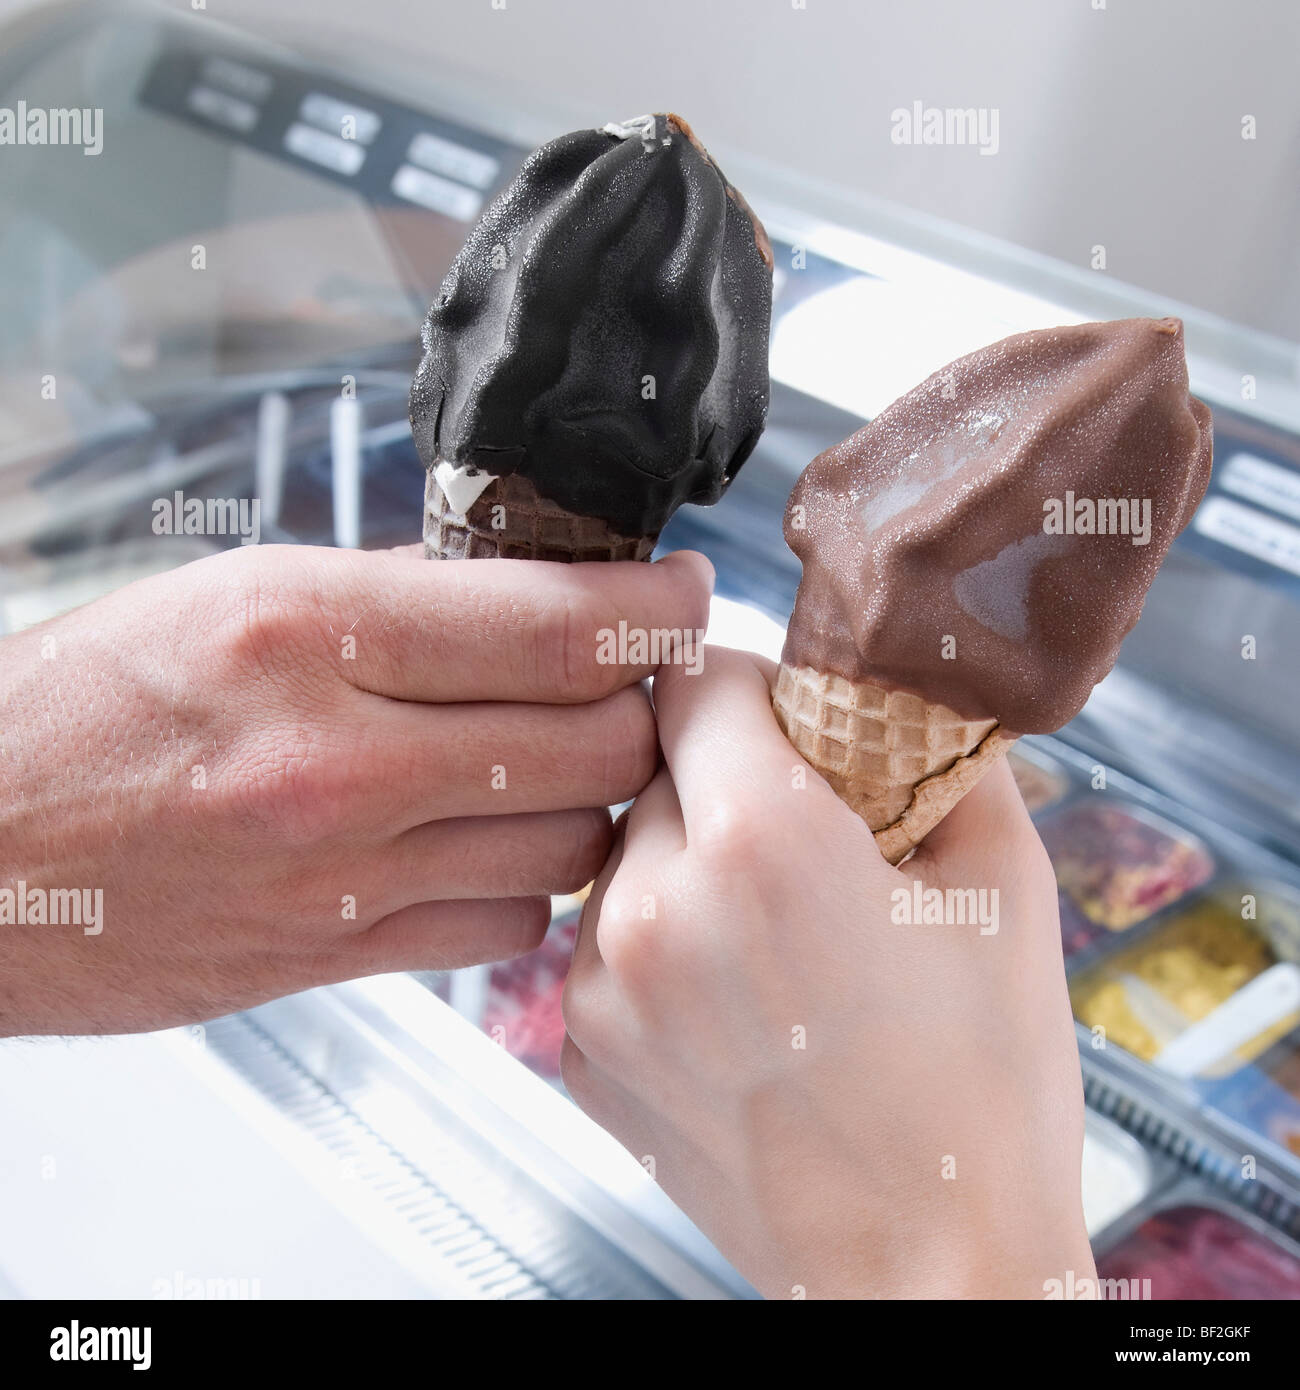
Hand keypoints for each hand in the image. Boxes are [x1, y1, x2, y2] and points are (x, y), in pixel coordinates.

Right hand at [0, 543, 711, 1034]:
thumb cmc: (86, 705)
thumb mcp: (232, 595)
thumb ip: (396, 598)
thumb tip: (531, 593)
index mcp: (310, 633)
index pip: (558, 629)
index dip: (656, 611)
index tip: (682, 596)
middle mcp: (337, 759)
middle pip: (594, 744)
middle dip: (641, 706)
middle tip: (631, 680)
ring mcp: (339, 874)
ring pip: (569, 844)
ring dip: (591, 798)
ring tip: (558, 760)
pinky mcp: (330, 958)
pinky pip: (503, 926)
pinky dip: (525, 882)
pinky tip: (489, 844)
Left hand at [561, 646, 1093, 1298]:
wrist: (928, 1270)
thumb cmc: (979, 1095)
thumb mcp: (999, 885)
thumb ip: (934, 754)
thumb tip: (892, 692)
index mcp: (757, 842)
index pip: (693, 678)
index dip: (752, 686)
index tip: (787, 720)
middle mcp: (651, 906)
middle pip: (658, 766)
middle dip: (727, 779)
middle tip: (809, 843)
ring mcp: (603, 987)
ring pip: (627, 853)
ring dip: (687, 864)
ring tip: (776, 937)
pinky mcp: (581, 1051)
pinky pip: (608, 943)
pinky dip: (662, 945)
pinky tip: (741, 1001)